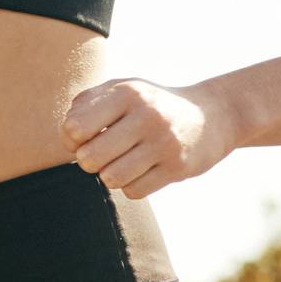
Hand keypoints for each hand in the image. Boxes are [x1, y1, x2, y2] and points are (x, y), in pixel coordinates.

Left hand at [62, 79, 231, 198]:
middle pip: (90, 158)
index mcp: (127, 92)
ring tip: (122, 163)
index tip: (84, 138)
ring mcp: (164, 143)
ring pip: (111, 178)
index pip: (74, 128)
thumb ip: (87, 103)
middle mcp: (147, 115)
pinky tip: (143, 171)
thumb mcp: (123, 90)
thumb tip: (68, 135)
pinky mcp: (178, 168)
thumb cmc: (152, 105)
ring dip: (110, 175)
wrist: (212, 116)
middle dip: (88, 162)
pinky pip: (134, 191)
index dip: (71, 140)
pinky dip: (132, 185)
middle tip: (101, 155)